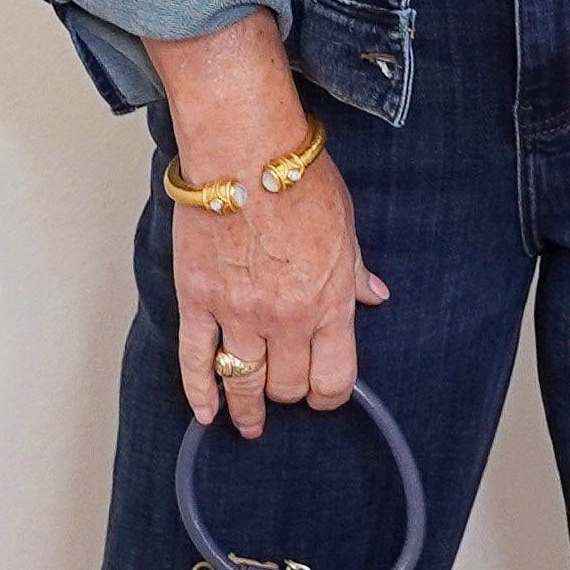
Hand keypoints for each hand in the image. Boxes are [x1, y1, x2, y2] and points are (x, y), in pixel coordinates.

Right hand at [147, 11, 389, 438]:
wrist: (245, 148)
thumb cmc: (295, 177)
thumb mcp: (346, 225)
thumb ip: (355, 271)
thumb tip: (374, 296)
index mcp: (328, 302)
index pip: (334, 377)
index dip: (330, 396)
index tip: (324, 396)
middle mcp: (285, 318)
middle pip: (289, 385)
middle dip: (290, 393)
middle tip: (286, 390)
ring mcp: (238, 313)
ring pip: (244, 383)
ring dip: (247, 408)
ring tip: (248, 422)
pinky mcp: (198, 300)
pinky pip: (195, 360)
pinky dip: (198, 391)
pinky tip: (205, 412)